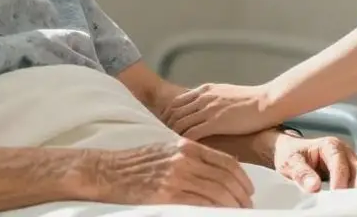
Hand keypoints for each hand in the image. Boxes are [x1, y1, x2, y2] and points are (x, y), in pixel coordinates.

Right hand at [89, 139, 254, 207]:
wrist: (107, 171)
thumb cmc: (135, 163)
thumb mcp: (165, 150)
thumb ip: (188, 156)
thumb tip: (213, 169)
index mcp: (185, 146)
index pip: (225, 161)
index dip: (242, 177)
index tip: (249, 189)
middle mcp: (184, 159)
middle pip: (225, 178)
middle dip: (241, 194)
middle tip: (248, 206)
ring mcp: (176, 177)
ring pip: (217, 192)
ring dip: (232, 205)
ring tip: (239, 212)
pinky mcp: (167, 194)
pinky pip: (200, 204)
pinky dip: (214, 210)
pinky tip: (220, 215)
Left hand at [162, 83, 276, 140]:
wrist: (266, 102)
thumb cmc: (251, 100)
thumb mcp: (226, 93)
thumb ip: (213, 99)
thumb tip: (204, 110)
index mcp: (205, 90)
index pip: (177, 102)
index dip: (170, 115)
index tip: (167, 128)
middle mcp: (203, 97)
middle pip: (174, 112)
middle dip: (167, 126)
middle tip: (164, 141)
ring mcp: (208, 109)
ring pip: (180, 123)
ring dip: (174, 135)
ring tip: (172, 148)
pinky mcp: (215, 122)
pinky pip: (192, 133)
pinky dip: (185, 141)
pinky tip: (184, 150)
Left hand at [272, 135, 356, 192]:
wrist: (292, 151)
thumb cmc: (292, 154)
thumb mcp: (291, 162)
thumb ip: (301, 173)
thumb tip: (314, 186)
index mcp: (330, 145)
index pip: (340, 163)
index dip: (340, 180)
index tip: (337, 195)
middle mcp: (345, 152)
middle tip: (349, 204)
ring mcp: (353, 161)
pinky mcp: (356, 171)